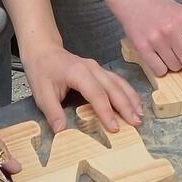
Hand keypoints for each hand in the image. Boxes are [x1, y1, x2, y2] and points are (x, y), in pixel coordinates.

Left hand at [20, 40, 143, 133]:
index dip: (106, 111)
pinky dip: (128, 92)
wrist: (44, 51)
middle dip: (126, 106)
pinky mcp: (100, 70)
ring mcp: (98, 68)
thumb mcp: (41, 93)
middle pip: (113, 87)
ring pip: (119, 83)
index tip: (114, 128)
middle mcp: (92, 68)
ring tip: (140, 115)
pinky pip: (118, 80)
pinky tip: (134, 103)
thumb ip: (52, 111)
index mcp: (78, 73)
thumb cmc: (42, 71)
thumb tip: (61, 131)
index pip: (96, 94)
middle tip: (137, 123)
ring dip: (131, 99)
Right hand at [102, 0, 181, 82]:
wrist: (134, 0)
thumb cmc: (162, 8)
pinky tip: (158, 54)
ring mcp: (156, 40)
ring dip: (174, 62)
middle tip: (180, 47)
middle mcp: (171, 31)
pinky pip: (160, 70)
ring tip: (167, 47)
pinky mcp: (142, 49)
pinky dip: (161, 67)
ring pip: (176, 67)